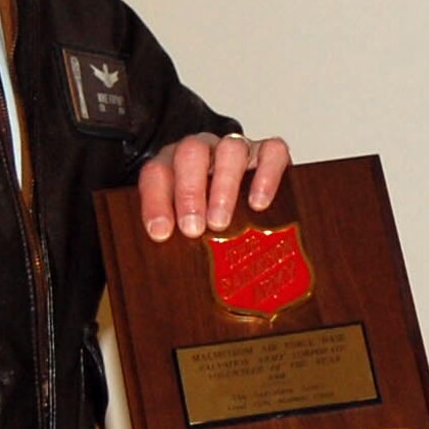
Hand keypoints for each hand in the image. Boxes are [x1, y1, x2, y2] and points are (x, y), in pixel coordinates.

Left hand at [138, 132, 290, 241]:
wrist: (253, 209)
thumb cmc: (209, 222)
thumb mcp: (184, 231)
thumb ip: (173, 242)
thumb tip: (159, 279)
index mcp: (174, 166)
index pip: (157, 172)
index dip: (156, 201)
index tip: (161, 232)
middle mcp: (205, 152)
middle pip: (192, 153)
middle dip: (190, 191)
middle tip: (193, 228)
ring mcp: (238, 149)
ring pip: (230, 149)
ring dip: (223, 186)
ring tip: (220, 222)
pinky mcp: (270, 154)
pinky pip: (271, 153)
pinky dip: (266, 175)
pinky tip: (259, 204)